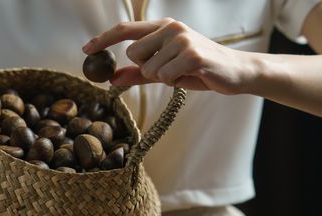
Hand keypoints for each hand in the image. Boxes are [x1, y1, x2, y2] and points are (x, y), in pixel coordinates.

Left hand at [82, 18, 257, 93]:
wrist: (235, 73)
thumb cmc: (199, 70)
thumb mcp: (166, 70)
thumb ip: (138, 73)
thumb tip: (112, 79)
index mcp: (164, 26)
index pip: (126, 29)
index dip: (103, 39)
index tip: (86, 50)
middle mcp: (171, 28)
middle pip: (133, 53)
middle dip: (146, 68)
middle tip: (168, 70)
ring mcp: (182, 39)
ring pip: (149, 68)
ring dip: (164, 78)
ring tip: (184, 73)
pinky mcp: (192, 54)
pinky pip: (164, 76)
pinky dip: (175, 82)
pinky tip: (191, 76)